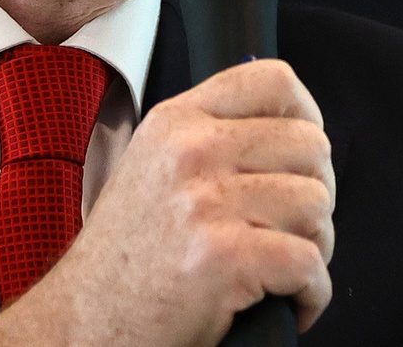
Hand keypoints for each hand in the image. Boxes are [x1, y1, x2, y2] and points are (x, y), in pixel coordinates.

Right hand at [0, 58, 335, 346]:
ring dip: (315, 245)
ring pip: (316, 205)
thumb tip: (290, 128)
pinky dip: (312, 293)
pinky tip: (287, 301)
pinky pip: (309, 263)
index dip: (308, 116)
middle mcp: (191, 151)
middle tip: (291, 227)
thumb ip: (211, 138)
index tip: (305, 154)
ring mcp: (206, 202)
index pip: (273, 81)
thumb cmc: (125, 259)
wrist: (86, 321)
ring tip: (282, 267)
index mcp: (177, 121)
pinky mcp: (223, 256)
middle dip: (317, 193)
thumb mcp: (154, 168)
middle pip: (311, 145)